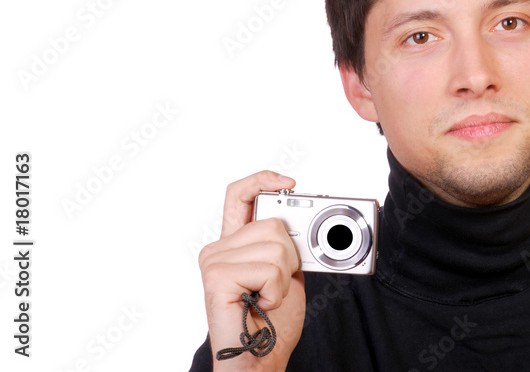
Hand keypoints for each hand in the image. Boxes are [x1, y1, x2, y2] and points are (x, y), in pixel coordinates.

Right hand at [199, 172, 305, 369]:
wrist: (259, 359)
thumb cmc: (272, 321)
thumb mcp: (286, 271)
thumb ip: (286, 243)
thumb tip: (311, 219)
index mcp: (234, 243)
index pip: (239, 194)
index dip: (263, 179)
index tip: (289, 182)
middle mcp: (218, 248)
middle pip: (273, 223)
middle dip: (291, 255)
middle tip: (276, 284)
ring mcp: (214, 261)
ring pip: (276, 244)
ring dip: (284, 277)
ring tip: (267, 297)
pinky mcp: (217, 276)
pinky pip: (270, 267)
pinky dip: (277, 290)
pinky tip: (262, 304)